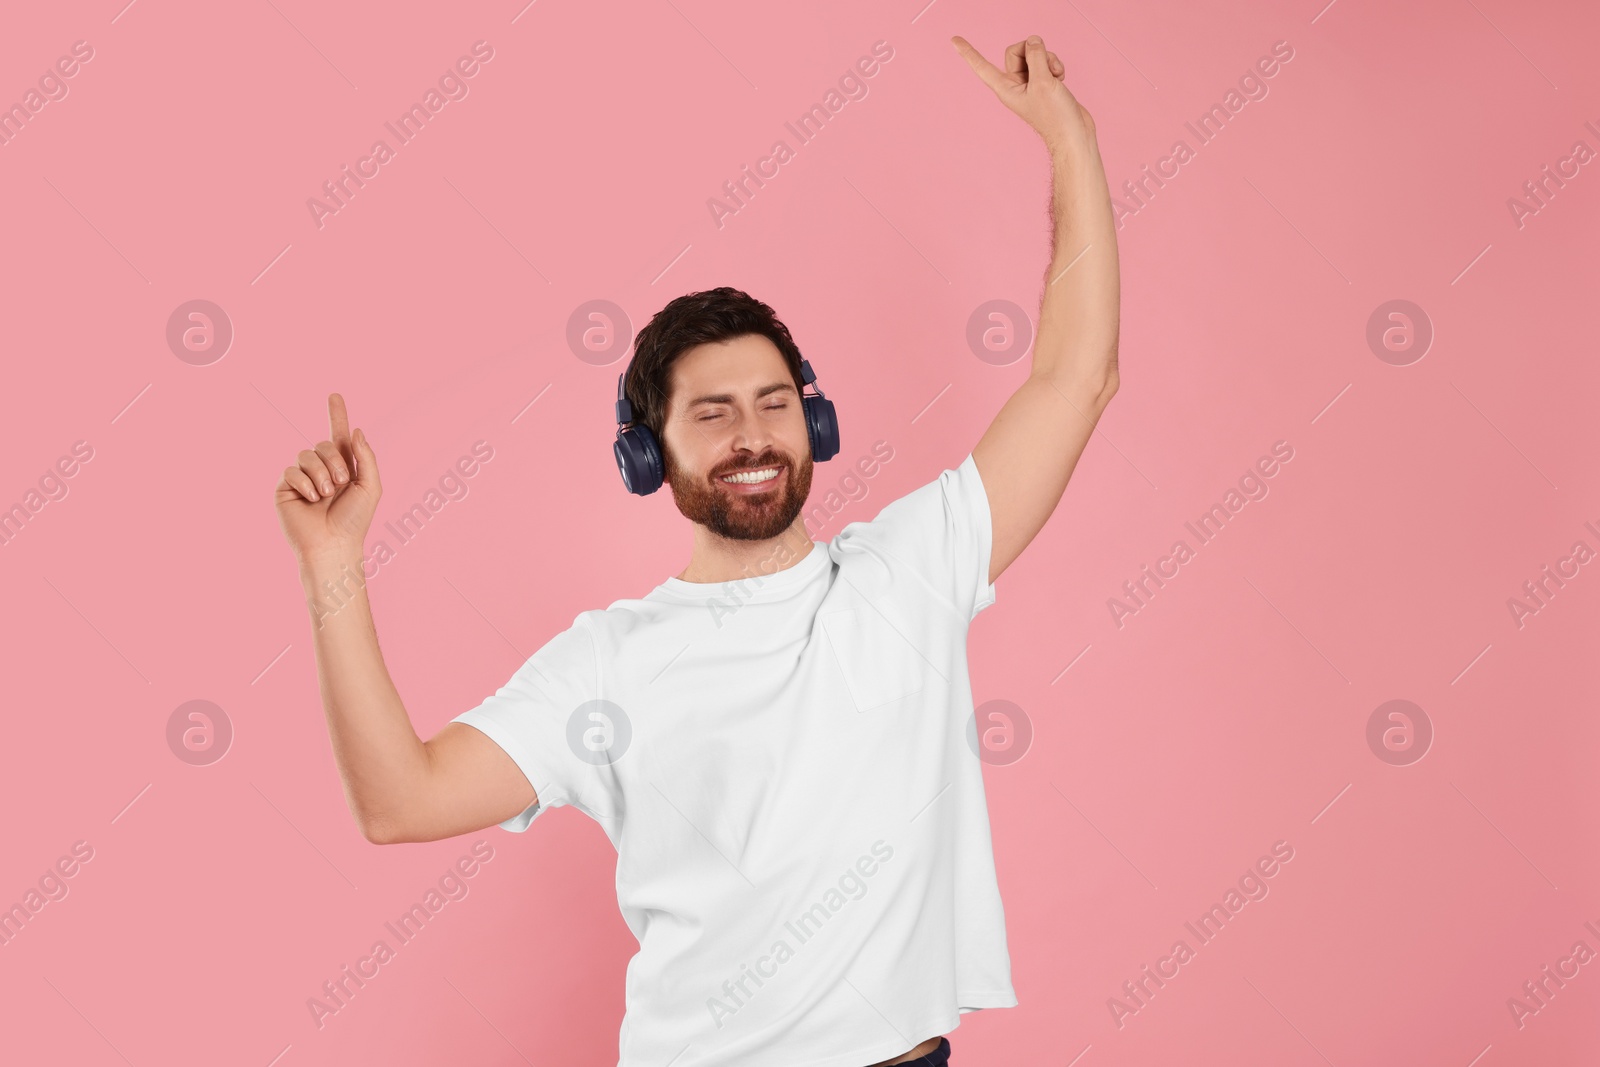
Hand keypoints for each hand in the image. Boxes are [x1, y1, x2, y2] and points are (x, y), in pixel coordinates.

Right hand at [274, 393, 381, 563]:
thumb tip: (355, 430)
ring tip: (326, 495)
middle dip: (335, 461)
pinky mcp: (285, 487)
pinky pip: (291, 469)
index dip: (337, 415)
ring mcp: (302, 477)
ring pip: (306, 453)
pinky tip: (311, 499)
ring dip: (321, 474)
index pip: (339, 436)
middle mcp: (322, 470)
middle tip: (341, 484)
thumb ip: (365, 457)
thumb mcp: (370, 486)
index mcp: (344, 468)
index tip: (335, 395)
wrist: (333, 545)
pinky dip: (305, 482)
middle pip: (323, 443)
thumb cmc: (354, 521)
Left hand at [951, 34, 1095, 155]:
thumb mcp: (1043, 82)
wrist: (1073, 134)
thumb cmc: (1055, 117)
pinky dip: (1055, 65)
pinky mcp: (1043, 82)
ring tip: (1056, 75)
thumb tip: (1033, 41)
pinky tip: (1061, 77)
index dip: (968, 52)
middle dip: (1033, 51)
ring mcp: (1029, 83)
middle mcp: (1015, 85)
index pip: (982, 67)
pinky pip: (1045, 62)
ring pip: (1034, 54)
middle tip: (1045, 64)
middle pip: (1016, 51)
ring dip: (1048, 58)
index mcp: (1005, 89)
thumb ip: (1036, 57)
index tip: (953, 40)